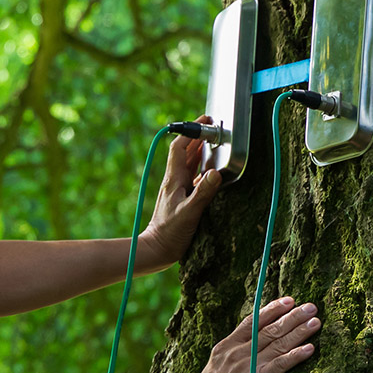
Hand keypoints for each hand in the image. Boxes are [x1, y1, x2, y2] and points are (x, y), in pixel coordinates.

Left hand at [139, 116, 222, 268]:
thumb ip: (203, 193)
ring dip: (200, 152)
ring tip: (214, 143)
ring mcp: (177, 189)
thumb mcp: (190, 213)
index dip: (191, 131)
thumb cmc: (170, 233)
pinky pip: (193, 178)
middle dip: (198, 138)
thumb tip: (216, 172)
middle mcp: (174, 181)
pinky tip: (211, 172)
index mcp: (174, 179)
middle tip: (213, 128)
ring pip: (189, 164)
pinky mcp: (181, 198)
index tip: (205, 122)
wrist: (157, 249)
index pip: (179, 147)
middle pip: (185, 152)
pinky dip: (202, 170)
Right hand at [186, 297, 319, 372]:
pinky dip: (296, 355)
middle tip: (311, 306)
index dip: (272, 309)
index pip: (253, 321)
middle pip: (270, 329)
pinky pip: (281, 365)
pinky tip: (310, 349)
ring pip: (278, 343)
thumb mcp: (215, 365)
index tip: (288, 300)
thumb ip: (230, 353)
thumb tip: (245, 344)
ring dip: (299, 331)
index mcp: (227, 345)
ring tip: (315, 321)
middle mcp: (238, 351)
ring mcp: (248, 365)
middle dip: (292, 316)